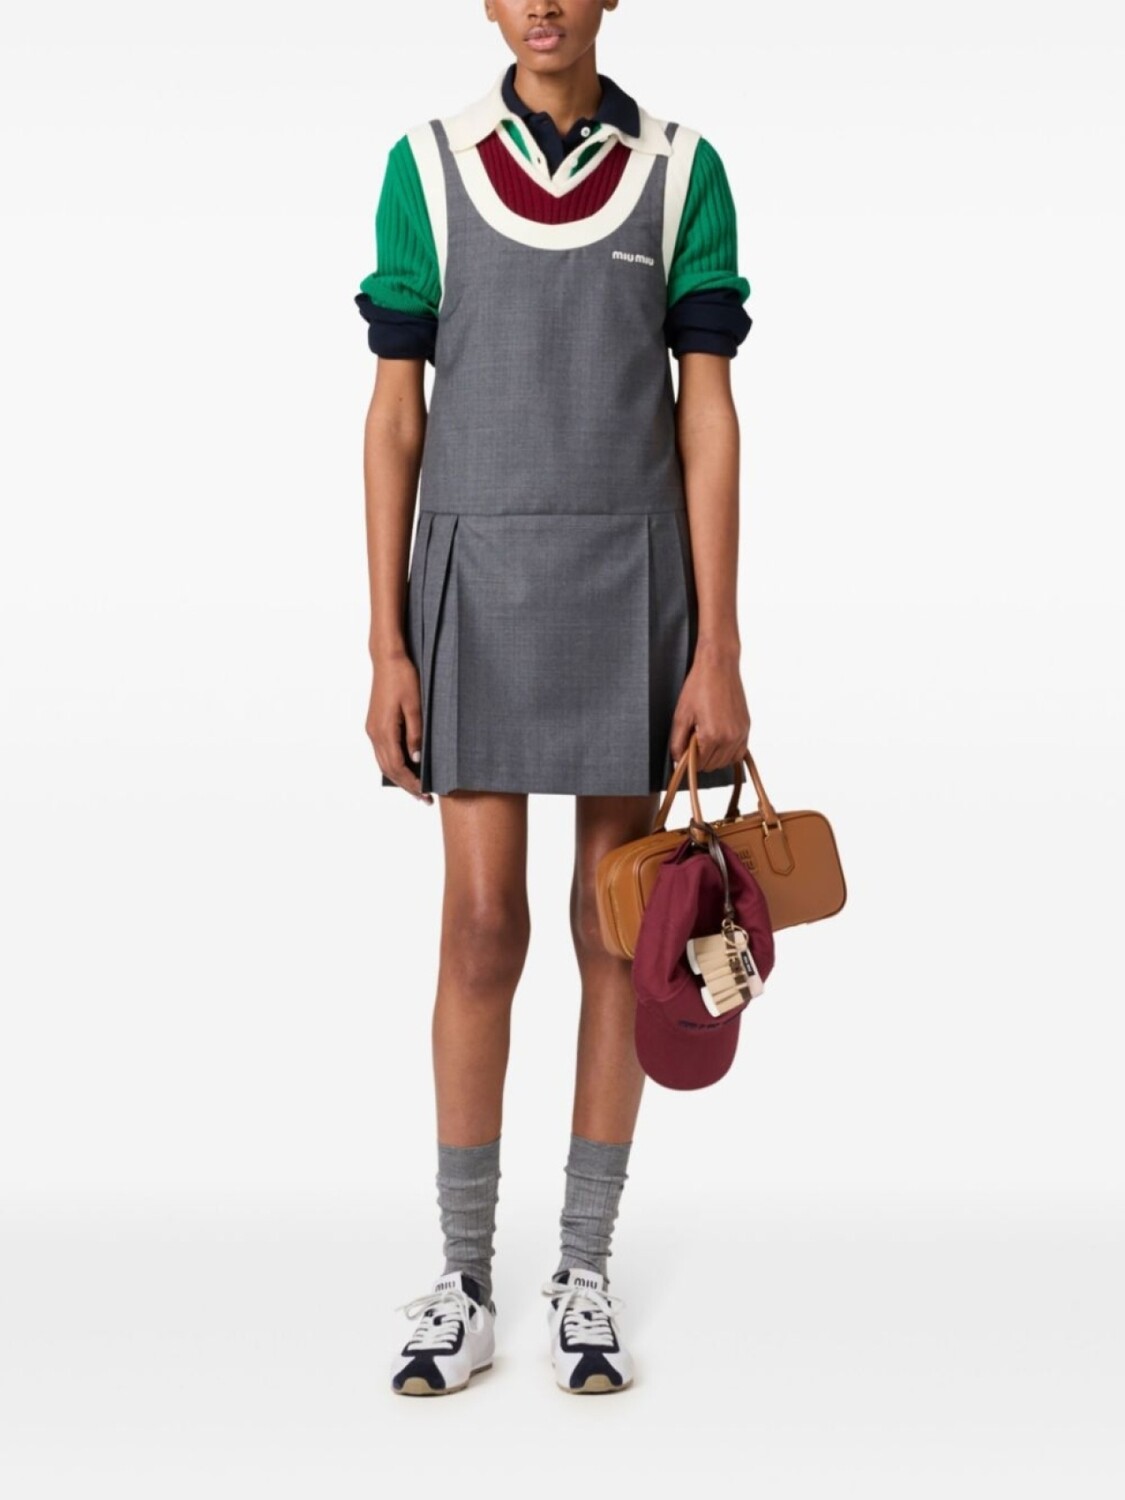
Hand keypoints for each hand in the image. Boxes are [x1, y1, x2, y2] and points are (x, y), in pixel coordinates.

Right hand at [367, 654, 432, 804]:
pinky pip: (383, 752)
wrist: (387, 659)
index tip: (425, 795)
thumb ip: (416, 733)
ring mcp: (372, 729)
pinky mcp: (374, 724)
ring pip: (384, 762)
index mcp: (384, 731)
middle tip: (425, 799)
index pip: (397, 767)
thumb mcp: (416, 706)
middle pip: (389, 769)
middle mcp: (374, 733)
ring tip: (417, 789)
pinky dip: (394, 765)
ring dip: (399, 777)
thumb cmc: (404, 678)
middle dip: (407, 786)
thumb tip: (417, 759)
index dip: (412, 783)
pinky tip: (406, 768)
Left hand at [669, 644, 750, 773]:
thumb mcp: (681, 715)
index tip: (683, 750)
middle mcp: (730, 738)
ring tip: (704, 738)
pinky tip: (718, 742)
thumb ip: (678, 742)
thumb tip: (678, 759)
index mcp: (712, 736)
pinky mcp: (746, 727)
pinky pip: (739, 753)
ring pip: (726, 762)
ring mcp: (741, 733)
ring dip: (713, 757)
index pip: (698, 765)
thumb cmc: (699, 686)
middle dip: (699, 759)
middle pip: (712, 766)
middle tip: (692, 740)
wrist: (719, 666)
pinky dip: (728, 753)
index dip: (687, 760)